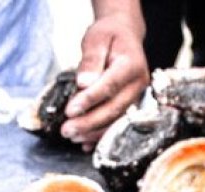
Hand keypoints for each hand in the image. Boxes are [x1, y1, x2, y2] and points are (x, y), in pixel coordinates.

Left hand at [60, 12, 149, 148]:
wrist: (124, 35)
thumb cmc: (108, 36)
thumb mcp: (96, 39)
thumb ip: (90, 60)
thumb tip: (84, 83)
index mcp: (132, 65)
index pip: (110, 86)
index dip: (90, 100)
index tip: (70, 110)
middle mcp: (138, 84)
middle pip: (114, 108)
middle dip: (89, 122)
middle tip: (66, 130)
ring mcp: (136, 96)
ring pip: (116, 120)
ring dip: (93, 132)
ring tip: (71, 136)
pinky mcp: (130, 104)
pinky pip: (116, 123)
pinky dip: (100, 135)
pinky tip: (84, 143)